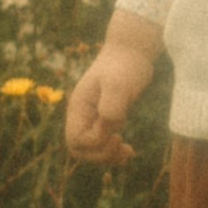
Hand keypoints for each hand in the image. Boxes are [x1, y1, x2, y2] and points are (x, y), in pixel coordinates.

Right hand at [65, 38, 151, 167]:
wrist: (131, 51)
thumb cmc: (124, 65)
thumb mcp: (118, 85)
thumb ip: (111, 108)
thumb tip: (108, 130)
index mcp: (78, 107)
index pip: (76, 139)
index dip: (96, 142)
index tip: (116, 131)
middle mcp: (83, 115)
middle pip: (79, 149)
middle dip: (100, 154)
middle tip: (122, 145)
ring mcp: (93, 118)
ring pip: (92, 150)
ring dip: (108, 156)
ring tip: (128, 152)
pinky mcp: (106, 119)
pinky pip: (103, 144)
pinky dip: (115, 152)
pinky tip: (130, 150)